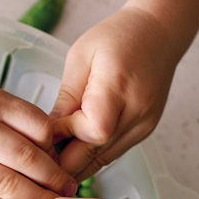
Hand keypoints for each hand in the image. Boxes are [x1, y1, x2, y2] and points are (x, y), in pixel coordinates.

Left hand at [51, 8, 182, 181]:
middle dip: (64, 162)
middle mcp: (136, 112)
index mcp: (118, 87)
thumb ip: (67, 95)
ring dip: (76, 164)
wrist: (159, 34)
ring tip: (52, 160)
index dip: (68, 134)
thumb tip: (50, 130)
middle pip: (96, 154)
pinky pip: (112, 153)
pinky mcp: (144, 131)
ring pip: (103, 161)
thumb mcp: (81, 55)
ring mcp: (143, 125)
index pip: (94, 130)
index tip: (50, 128)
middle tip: (39, 161)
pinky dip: (91, 156)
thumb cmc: (119, 37)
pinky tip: (73, 151)